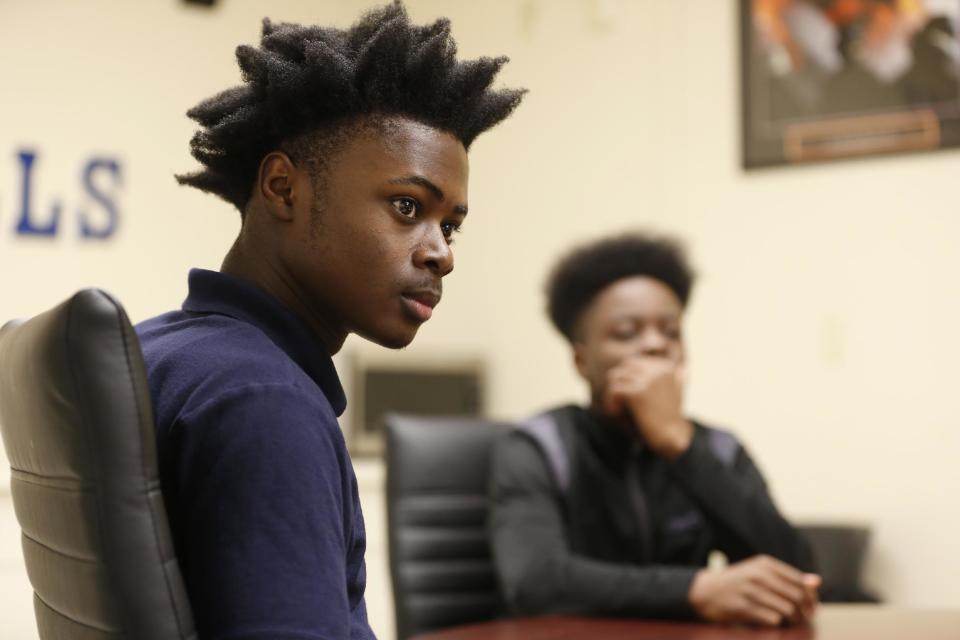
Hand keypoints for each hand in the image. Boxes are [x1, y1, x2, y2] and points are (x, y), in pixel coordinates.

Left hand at [601, 355, 691, 458]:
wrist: (672, 437)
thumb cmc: (669, 416)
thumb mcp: (673, 388)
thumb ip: (665, 374)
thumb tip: (661, 357)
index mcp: (665, 366)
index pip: (634, 363)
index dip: (626, 379)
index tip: (626, 395)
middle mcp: (657, 369)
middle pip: (623, 368)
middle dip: (617, 383)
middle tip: (618, 401)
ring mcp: (647, 380)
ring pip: (615, 377)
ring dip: (612, 394)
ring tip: (616, 408)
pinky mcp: (637, 393)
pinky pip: (613, 390)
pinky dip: (610, 402)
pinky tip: (615, 413)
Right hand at [688, 555, 821, 626]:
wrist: (705, 592)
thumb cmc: (739, 584)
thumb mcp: (760, 574)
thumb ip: (789, 578)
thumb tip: (817, 581)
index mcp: (765, 564)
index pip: (800, 581)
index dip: (810, 597)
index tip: (810, 608)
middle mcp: (757, 574)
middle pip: (796, 596)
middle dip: (805, 611)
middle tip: (803, 619)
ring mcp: (749, 590)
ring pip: (787, 609)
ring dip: (793, 620)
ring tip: (791, 622)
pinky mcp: (741, 607)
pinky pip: (772, 618)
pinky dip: (778, 623)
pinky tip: (774, 623)